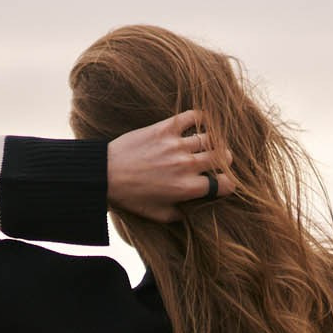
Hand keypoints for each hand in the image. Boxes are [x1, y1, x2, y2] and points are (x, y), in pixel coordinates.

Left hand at [106, 110, 236, 223]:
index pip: (224, 184)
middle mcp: (187, 165)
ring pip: (210, 138)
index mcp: (187, 188)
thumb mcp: (156, 214)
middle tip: (218, 160)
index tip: (223, 183)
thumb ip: (179, 215)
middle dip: (224, 160)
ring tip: (209, 143)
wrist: (106, 173)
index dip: (227, 184)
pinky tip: (201, 122)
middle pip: (222, 157)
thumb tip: (192, 213)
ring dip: (213, 141)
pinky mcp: (166, 128)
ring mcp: (177, 145)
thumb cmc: (130, 196)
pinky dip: (201, 118)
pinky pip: (193, 117)